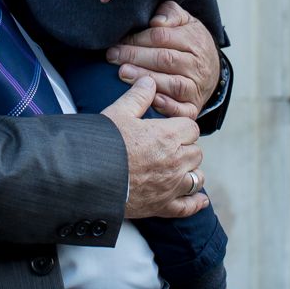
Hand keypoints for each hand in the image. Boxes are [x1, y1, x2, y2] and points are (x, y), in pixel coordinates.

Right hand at [102, 77, 207, 218]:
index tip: (170, 128)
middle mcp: (175, 162)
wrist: (88, 178)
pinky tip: (200, 199)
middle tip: (169, 147)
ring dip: (191, 171)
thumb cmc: (104, 144)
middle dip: (186, 148)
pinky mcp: (163, 206)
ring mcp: (171, 186)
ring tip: (180, 168)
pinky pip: (188, 206)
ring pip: (197, 177)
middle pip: (196, 152)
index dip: (181, 127)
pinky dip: (195, 202)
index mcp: (168, 136)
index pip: (191, 128)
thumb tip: (149, 81)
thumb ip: (138, 96)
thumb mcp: (118, 113)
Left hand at [104, 0, 219, 118]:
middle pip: (165, 59)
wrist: (212, 68)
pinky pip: (183, 110)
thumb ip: (170, 13)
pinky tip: (150, 100)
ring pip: (173, 84)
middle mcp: (197, 64)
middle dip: (136, 57)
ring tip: (123, 73)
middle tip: (112, 56)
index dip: (138, 38)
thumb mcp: (185, 20)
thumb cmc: (189, 41)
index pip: (163, 37)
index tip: (119, 40)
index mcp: (193, 39)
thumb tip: (157, 21)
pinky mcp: (194, 106)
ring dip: (146, 79)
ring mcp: (197, 86)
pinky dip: (168, 106)